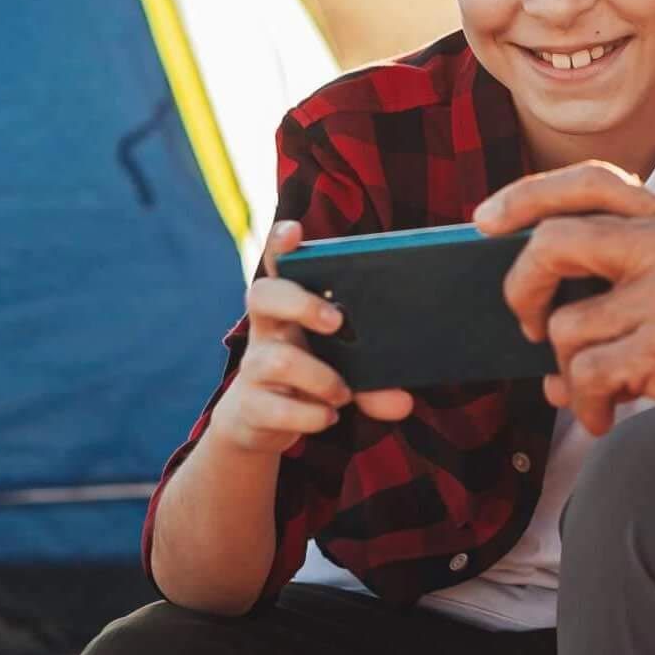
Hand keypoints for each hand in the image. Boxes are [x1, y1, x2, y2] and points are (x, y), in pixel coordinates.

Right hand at [205, 221, 412, 455]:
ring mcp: (253, 366)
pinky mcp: (249, 405)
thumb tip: (404, 402)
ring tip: (342, 394)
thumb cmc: (310, 378)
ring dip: (322, 378)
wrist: (260, 422)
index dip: (280, 243)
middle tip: (337, 322)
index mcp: (290, 306)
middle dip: (301, 303)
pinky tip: (328, 417)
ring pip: (280, 359)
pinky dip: (311, 415)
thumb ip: (376, 383)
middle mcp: (267, 329)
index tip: (295, 231)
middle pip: (263, 294)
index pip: (277, 262)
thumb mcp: (344, 372)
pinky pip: (278, 408)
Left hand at [474, 163, 654, 447]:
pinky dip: (587, 405)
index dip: (525, 196)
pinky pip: (588, 378)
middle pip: (553, 244)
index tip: (484, 222)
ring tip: (594, 392)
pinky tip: (607, 417)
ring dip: (566, 371)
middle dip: (521, 288)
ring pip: (566, 329)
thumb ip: (646, 269)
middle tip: (527, 323)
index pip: (589, 182)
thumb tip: (556, 308)